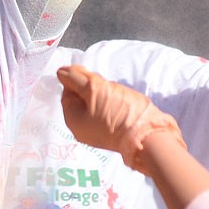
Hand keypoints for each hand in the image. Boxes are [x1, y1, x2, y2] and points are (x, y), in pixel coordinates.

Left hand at [57, 64, 184, 171]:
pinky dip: (112, 104)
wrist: (148, 137)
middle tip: (106, 85)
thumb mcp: (95, 89)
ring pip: (94, 105)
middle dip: (92, 87)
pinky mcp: (112, 133)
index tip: (92, 73)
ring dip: (104, 94)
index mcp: (73, 120)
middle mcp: (82, 129)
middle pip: (81, 100)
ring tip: (117, 93)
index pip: (67, 93)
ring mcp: (97, 133)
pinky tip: (122, 102)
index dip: (77, 79)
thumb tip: (60, 72)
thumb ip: (76, 79)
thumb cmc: (119, 112)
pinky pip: (106, 113)